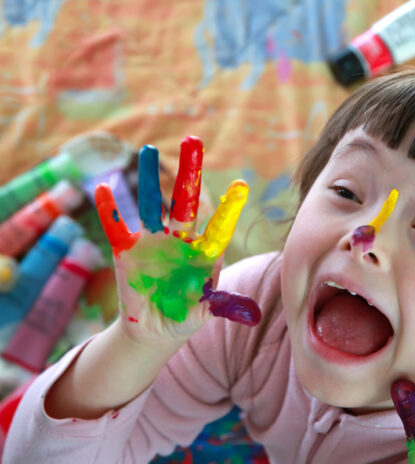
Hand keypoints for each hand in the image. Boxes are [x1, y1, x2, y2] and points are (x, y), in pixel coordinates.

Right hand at [95, 136, 260, 346]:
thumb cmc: (188, 315)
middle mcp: (181, 239)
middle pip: (187, 201)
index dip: (228, 208)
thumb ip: (223, 306)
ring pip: (153, 205)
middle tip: (193, 141)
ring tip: (149, 150)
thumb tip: (250, 314)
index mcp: (205, 251)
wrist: (157, 327)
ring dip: (151, 179)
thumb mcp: (206, 313)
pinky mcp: (128, 251)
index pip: (219, 225)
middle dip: (190, 172)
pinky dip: (109, 210)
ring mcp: (154, 242)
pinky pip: (117, 227)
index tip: (241, 185)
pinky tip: (103, 189)